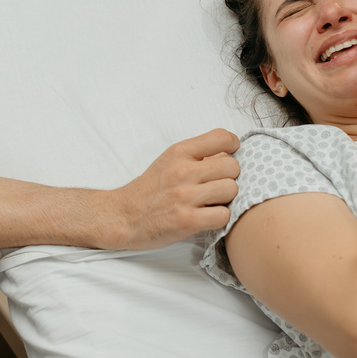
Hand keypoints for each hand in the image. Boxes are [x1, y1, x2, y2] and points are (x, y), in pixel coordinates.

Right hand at [102, 129, 240, 250]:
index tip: (228, 157)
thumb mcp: (169, 161)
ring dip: (225, 199)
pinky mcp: (187, 221)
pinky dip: (219, 218)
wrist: (123, 216)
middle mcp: (182, 171)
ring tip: (210, 203)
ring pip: (232, 190)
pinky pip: (224, 215)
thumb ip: (198, 155)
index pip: (223, 137)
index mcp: (179, 152)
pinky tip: (207, 217)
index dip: (233, 147)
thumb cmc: (149, 190)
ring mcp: (185, 196)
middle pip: (232, 167)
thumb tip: (230, 152)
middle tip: (215, 186)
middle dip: (229, 177)